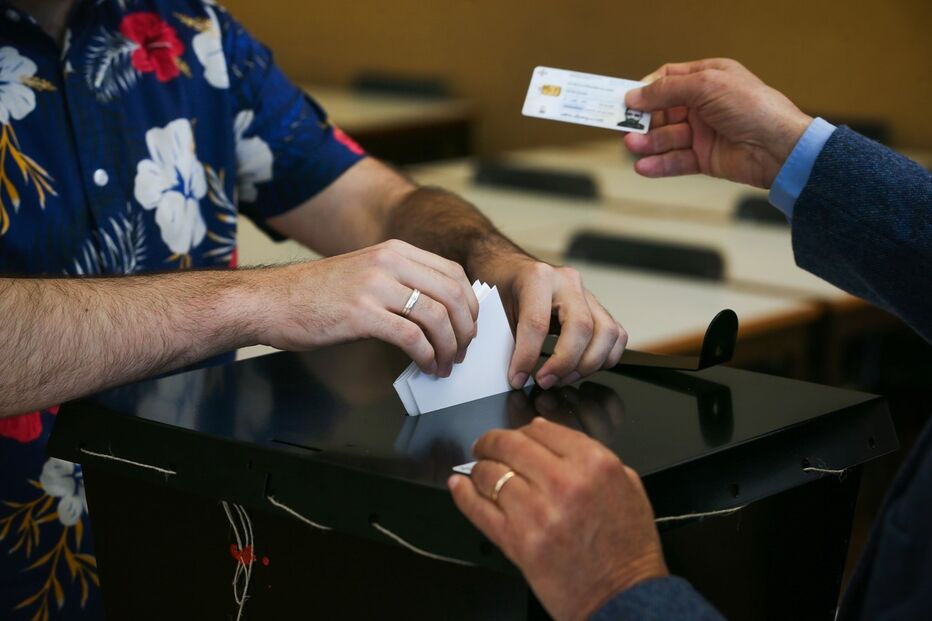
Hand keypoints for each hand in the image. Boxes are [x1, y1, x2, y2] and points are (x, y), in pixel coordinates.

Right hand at [253, 239, 478, 375]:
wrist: (271, 301)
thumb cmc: (315, 294)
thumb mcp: (366, 273)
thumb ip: (400, 282)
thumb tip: (437, 311)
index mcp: (394, 251)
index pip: (453, 273)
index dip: (469, 304)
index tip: (468, 326)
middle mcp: (389, 263)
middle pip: (452, 295)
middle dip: (465, 329)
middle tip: (463, 351)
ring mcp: (375, 287)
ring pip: (437, 317)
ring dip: (449, 347)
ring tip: (446, 364)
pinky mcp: (362, 314)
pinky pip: (412, 337)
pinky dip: (427, 356)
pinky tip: (426, 366)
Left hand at [449, 418, 666, 620]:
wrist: (623, 596)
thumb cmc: (627, 546)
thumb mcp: (626, 485)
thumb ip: (587, 453)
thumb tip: (542, 431)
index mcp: (594, 464)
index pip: (542, 429)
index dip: (522, 430)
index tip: (515, 436)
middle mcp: (564, 482)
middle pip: (510, 445)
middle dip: (491, 442)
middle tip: (485, 446)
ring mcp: (537, 512)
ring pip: (490, 474)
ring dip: (479, 469)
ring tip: (479, 472)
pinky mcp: (517, 542)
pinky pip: (479, 509)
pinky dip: (464, 494)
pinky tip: (459, 486)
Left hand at [475, 250, 626, 389]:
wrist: (510, 267)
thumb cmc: (501, 287)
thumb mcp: (493, 309)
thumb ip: (503, 338)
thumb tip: (515, 375)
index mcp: (537, 277)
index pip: (538, 323)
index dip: (527, 357)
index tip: (517, 378)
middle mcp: (567, 282)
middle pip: (581, 327)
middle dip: (564, 363)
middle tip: (545, 381)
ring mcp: (587, 293)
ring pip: (607, 333)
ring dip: (588, 364)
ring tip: (563, 378)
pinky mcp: (598, 308)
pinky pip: (617, 336)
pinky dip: (605, 358)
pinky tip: (582, 368)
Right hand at [623, 58, 812, 188]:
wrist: (779, 147)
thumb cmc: (753, 107)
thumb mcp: (707, 86)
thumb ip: (668, 90)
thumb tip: (635, 94)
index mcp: (708, 78)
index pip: (668, 79)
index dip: (647, 89)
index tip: (628, 99)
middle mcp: (704, 105)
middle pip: (662, 111)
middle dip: (643, 119)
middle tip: (624, 127)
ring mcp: (703, 133)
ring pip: (666, 137)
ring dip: (648, 143)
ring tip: (632, 146)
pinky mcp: (704, 158)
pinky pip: (675, 160)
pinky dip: (659, 163)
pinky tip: (644, 166)